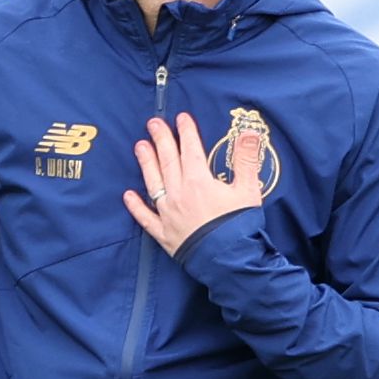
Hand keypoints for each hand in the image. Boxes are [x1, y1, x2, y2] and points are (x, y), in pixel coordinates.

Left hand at [122, 112, 270, 254]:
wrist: (228, 260)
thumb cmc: (240, 226)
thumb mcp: (249, 190)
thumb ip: (246, 160)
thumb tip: (249, 133)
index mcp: (199, 181)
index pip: (190, 150)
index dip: (186, 132)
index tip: (181, 117)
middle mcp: (179, 193)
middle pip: (168, 161)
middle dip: (161, 140)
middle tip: (153, 124)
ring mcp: (168, 213)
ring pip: (153, 182)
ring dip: (146, 163)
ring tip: (139, 147)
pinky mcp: (164, 232)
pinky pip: (145, 216)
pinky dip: (136, 206)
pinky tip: (128, 196)